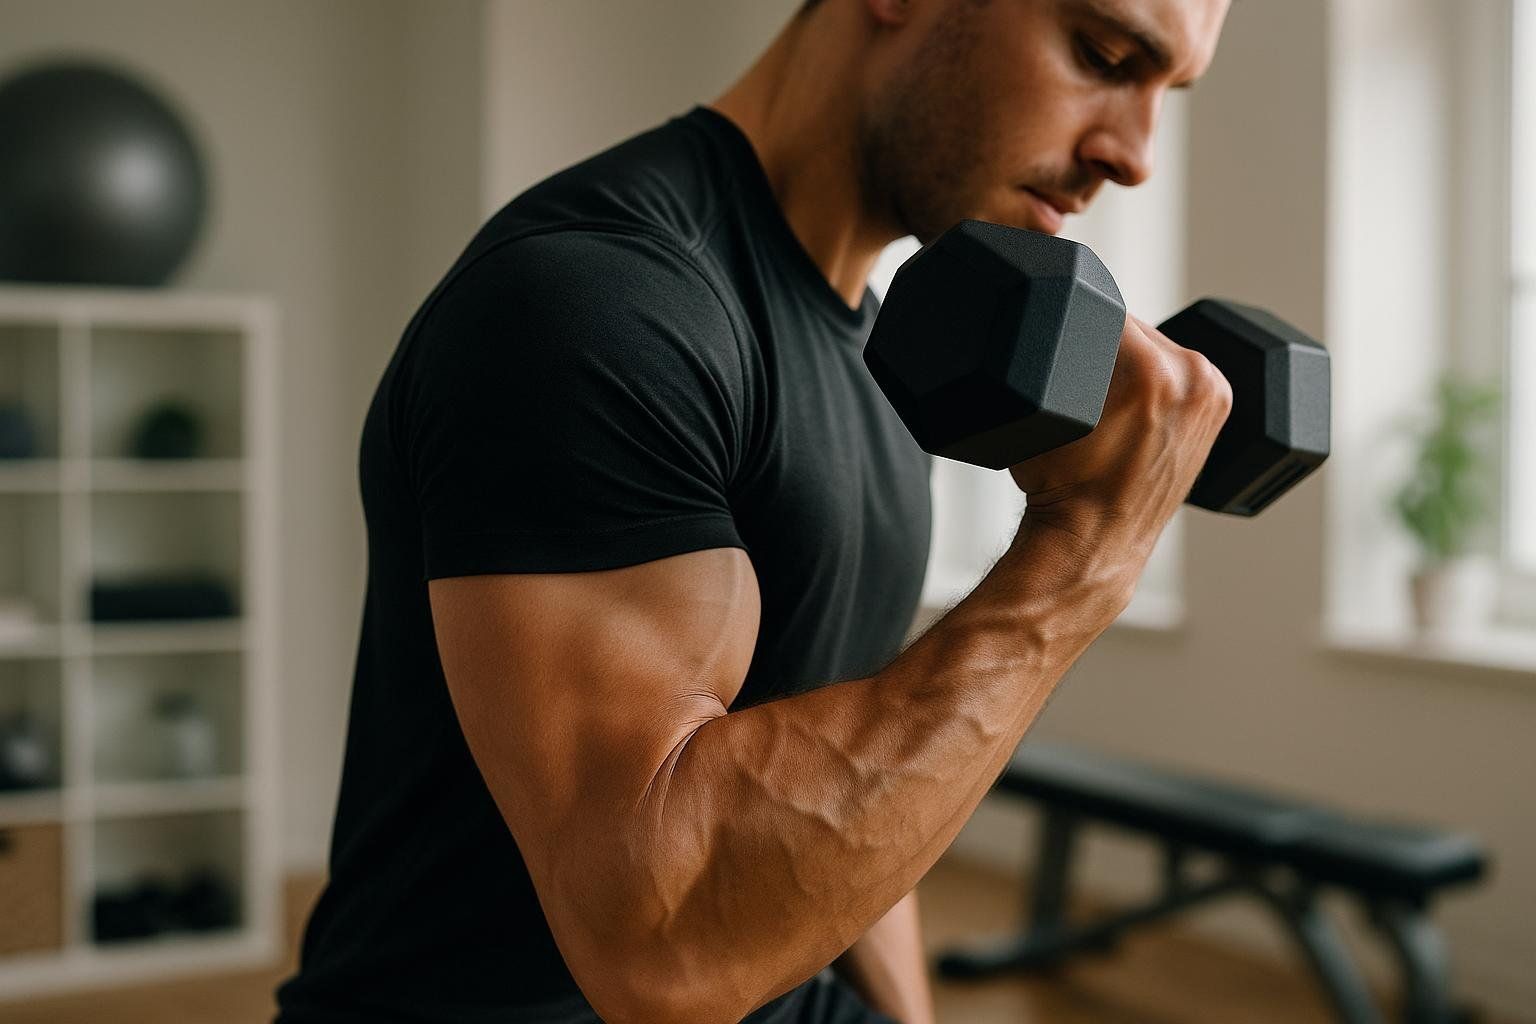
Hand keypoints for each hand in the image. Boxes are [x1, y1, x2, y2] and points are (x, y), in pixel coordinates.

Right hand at [1007, 314, 1232, 579]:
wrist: (1092, 540)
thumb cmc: (1064, 487)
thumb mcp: (1050, 406)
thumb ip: (1064, 349)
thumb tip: (1074, 318)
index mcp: (1157, 371)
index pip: (1112, 314)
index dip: (1080, 317)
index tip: (1065, 332)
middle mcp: (1196, 379)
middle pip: (1139, 330)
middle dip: (1108, 343)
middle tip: (1082, 381)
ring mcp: (1214, 396)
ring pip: (1160, 349)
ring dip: (1132, 361)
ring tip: (1105, 401)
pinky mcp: (1217, 411)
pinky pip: (1178, 375)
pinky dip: (1155, 383)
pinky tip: (1131, 411)